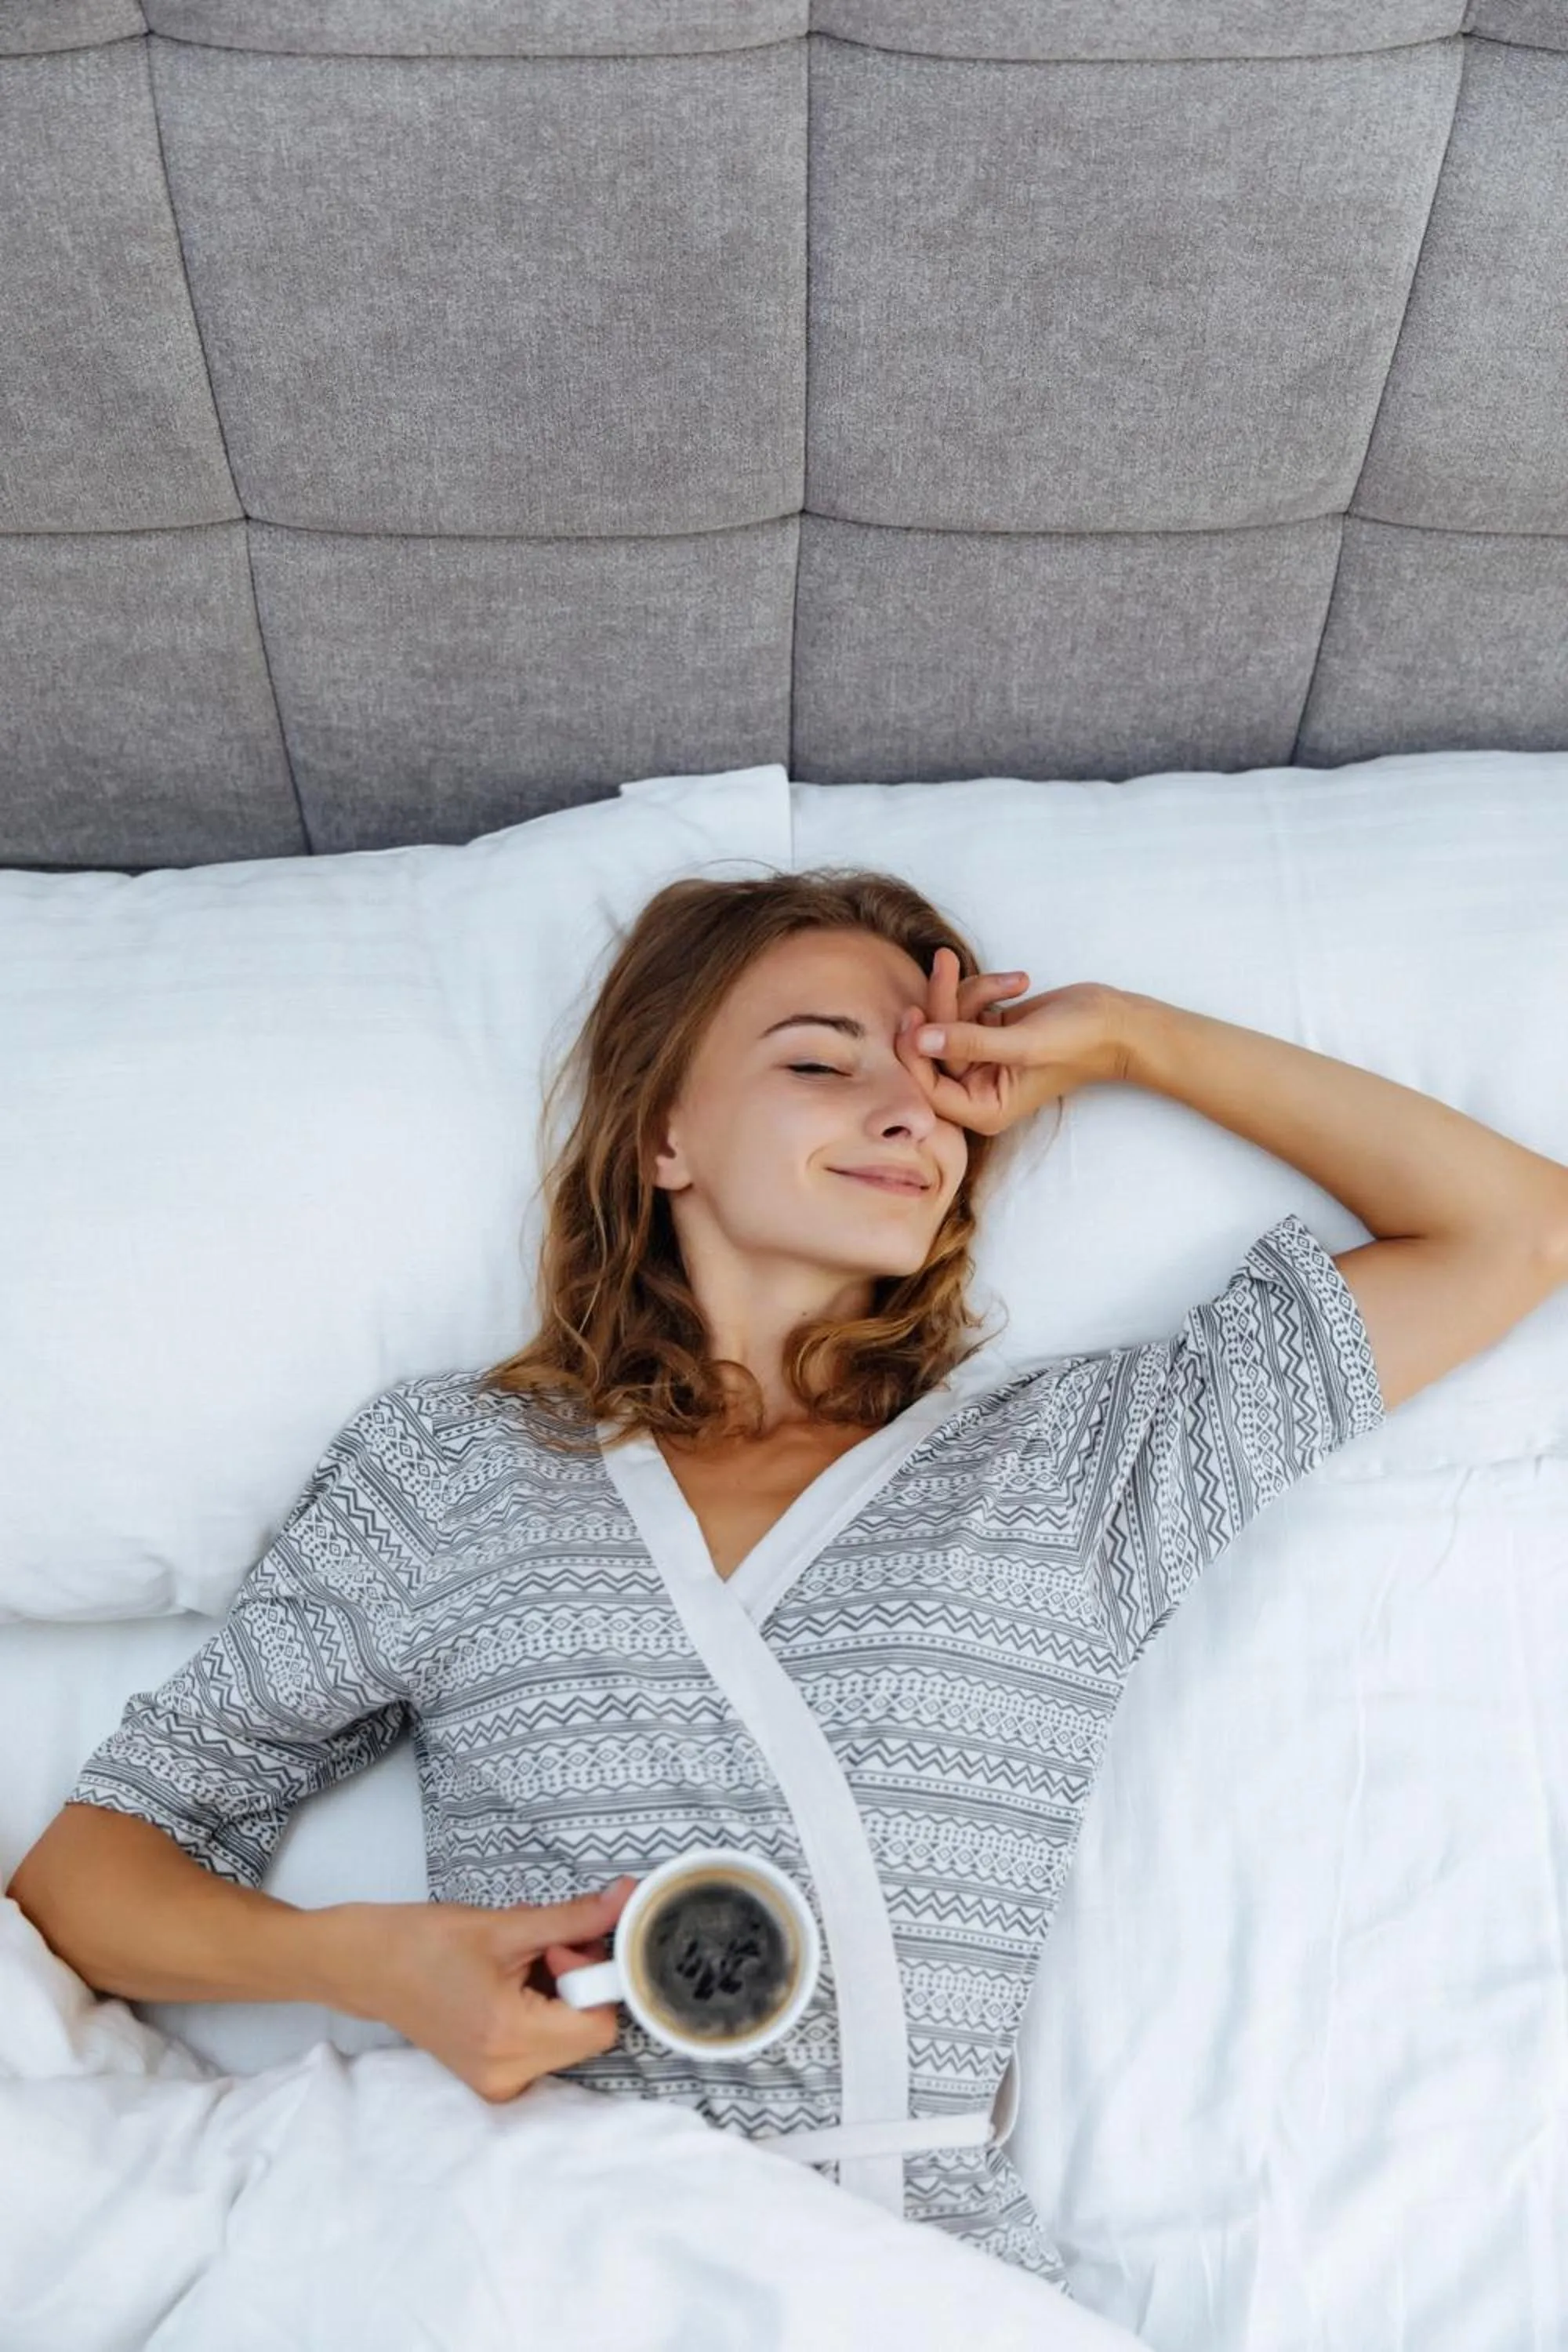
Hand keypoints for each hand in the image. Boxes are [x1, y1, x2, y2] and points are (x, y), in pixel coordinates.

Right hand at [331, 1876, 638, 2105]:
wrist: (365, 1966)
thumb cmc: (425, 1941)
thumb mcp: (507, 1925)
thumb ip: (576, 1918)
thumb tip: (630, 1899)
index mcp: (510, 2039)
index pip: (601, 2024)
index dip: (593, 1976)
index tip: (560, 1944)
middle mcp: (508, 2074)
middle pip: (588, 2032)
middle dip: (578, 1982)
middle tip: (543, 1945)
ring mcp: (498, 2083)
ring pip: (569, 2037)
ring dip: (561, 1993)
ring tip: (522, 1959)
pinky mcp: (491, 2078)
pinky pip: (544, 2044)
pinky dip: (543, 2009)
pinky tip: (512, 1980)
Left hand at [895, 951, 1128, 1136]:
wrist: (1116, 1020)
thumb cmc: (1079, 1041)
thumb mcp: (1024, 1044)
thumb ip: (970, 1043)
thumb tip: (920, 1039)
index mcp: (982, 1109)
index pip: (928, 1088)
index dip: (913, 1051)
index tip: (914, 1011)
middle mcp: (975, 1088)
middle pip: (932, 1046)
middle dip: (943, 1003)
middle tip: (945, 959)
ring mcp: (979, 1058)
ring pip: (946, 1018)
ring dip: (974, 991)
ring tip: (1017, 981)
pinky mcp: (986, 1031)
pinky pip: (963, 1005)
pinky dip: (986, 988)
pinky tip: (1020, 983)